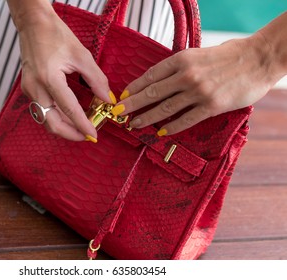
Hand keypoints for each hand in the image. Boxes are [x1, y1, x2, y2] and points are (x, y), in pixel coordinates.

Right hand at [9, 1, 111, 141]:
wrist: (33, 23)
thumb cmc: (56, 34)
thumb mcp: (81, 55)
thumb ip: (97, 80)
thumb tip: (108, 99)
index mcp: (49, 78)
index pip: (68, 109)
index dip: (82, 125)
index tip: (93, 135)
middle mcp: (36, 88)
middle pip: (52, 123)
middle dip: (70, 133)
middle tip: (87, 136)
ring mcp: (29, 90)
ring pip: (46, 119)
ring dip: (63, 126)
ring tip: (81, 126)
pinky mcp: (28, 89)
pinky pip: (42, 110)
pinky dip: (56, 117)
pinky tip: (69, 115)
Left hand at [114, 34, 282, 135]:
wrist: (258, 59)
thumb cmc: (228, 55)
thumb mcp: (199, 53)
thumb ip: (179, 66)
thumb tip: (160, 80)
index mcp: (182, 59)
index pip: (150, 76)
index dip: (134, 88)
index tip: (123, 96)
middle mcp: (187, 75)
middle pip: (152, 93)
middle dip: (132, 105)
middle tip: (118, 114)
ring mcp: (198, 92)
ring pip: (165, 108)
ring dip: (147, 118)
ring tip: (134, 125)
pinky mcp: (211, 106)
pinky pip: (186, 120)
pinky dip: (172, 127)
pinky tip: (161, 133)